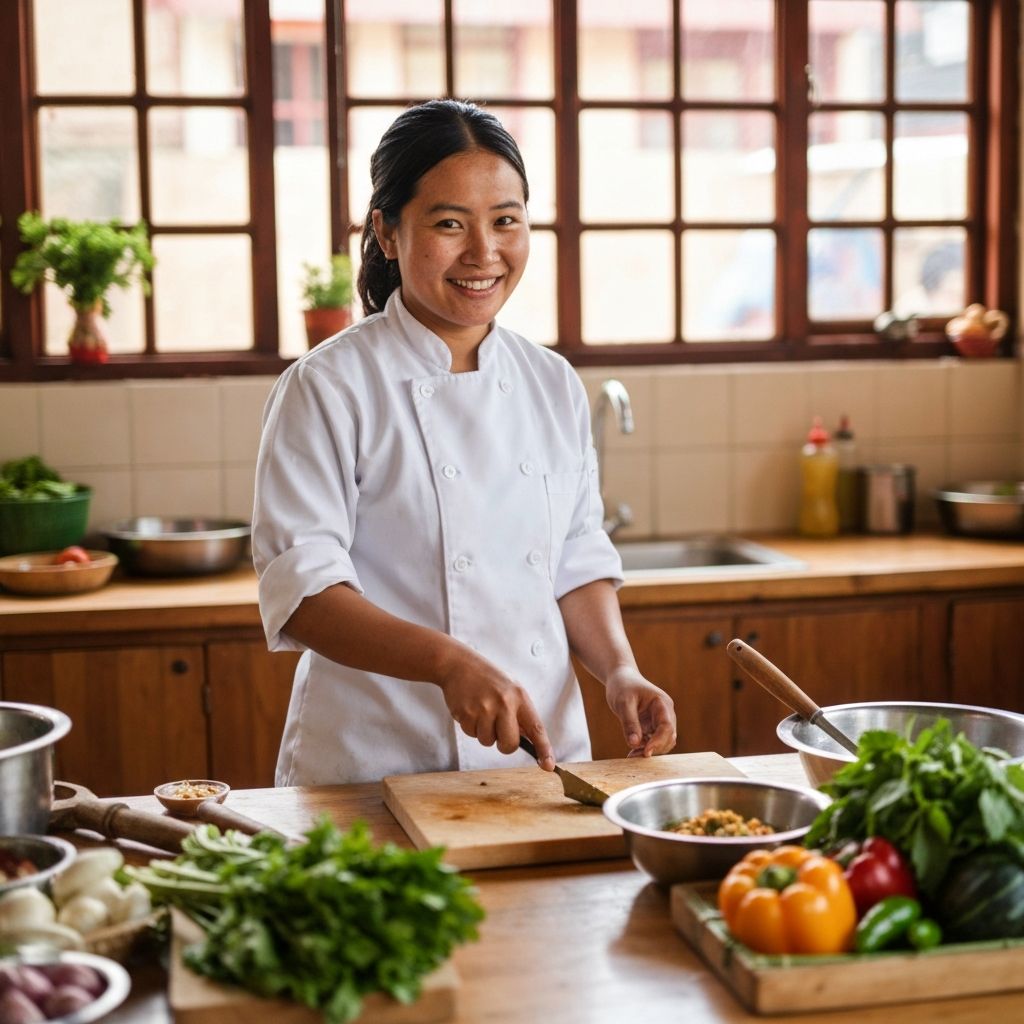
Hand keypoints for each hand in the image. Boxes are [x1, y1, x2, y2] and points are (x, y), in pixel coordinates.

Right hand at [435, 646, 555, 769]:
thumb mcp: (510, 689)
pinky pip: (471, 734)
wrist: (459, 665)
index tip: (548, 765)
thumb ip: (520, 713)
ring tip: (481, 711)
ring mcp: (484, 708)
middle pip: (509, 744)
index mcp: (519, 697)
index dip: (544, 749)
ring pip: (488, 741)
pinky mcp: (467, 713)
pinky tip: (470, 709)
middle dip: (504, 744)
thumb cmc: (488, 679)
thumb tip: (529, 739)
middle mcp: (504, 703)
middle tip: (498, 729)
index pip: (536, 728)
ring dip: (484, 732)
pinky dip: (470, 727)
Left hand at [604, 667, 675, 756]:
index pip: (667, 727)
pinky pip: (653, 741)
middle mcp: (665, 713)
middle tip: (633, 756)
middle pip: (668, 738)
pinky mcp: (652, 726)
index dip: (658, 741)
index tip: (646, 752)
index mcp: (662, 704)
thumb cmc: (622, 686)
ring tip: (631, 755)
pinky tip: (632, 751)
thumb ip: (629, 722)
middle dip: (654, 749)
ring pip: (662, 742)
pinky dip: (644, 748)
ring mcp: (659, 721)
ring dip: (649, 751)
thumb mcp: (623, 702)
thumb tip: (634, 744)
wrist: (620, 678)